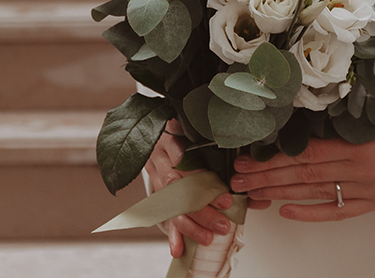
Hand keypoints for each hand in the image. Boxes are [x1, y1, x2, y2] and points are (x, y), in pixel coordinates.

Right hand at [144, 119, 270, 257]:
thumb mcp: (185, 124)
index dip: (205, 184)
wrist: (149, 133)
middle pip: (180, 192)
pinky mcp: (158, 195)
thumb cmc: (176, 129)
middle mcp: (161, 163)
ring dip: (191, 226)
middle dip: (203, 210)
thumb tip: (215, 135)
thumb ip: (196, 131)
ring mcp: (158, 181)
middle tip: (224, 222)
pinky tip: (178, 249)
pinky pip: (164, 217)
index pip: (187, 167)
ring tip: (209, 237)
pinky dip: (172, 235)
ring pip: (172, 208)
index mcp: (170, 143)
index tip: (226, 198)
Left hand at [229, 126, 374, 220]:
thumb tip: (291, 122)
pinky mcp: (374, 204)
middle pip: (304, 176)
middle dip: (267, 177)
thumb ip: (335, 119)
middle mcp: (365, 170)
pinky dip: (309, 213)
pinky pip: (336, 211)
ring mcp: (369, 190)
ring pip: (314, 193)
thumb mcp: (369, 113)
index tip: (247, 160)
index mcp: (361, 144)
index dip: (273, 159)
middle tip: (239, 179)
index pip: (305, 155)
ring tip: (254, 192)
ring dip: (280, 193)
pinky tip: (285, 211)